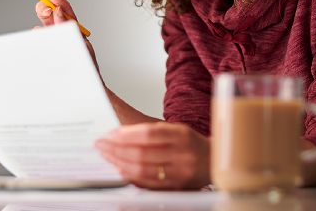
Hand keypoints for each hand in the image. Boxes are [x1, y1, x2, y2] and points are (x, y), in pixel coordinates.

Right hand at [34, 0, 97, 69]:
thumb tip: (58, 12)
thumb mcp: (79, 43)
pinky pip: (42, 39)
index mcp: (75, 31)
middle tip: (42, 7)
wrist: (81, 86)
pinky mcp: (49, 51)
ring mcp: (56, 43)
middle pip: (53, 16)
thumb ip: (67, 26)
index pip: (66, 12)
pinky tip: (37, 32)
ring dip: (43, 20)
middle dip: (46, 8)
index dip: (58, 1)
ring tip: (43, 15)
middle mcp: (65, 35)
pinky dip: (38, 33)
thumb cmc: (85, 67)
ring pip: (46, 26)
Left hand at [95, 122, 210, 189]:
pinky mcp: (176, 187)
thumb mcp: (175, 129)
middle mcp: (181, 154)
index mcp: (180, 135)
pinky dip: (132, 176)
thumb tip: (120, 135)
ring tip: (107, 156)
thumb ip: (151, 131)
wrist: (214, 161)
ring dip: (120, 163)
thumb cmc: (191, 143)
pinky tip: (121, 169)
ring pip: (142, 170)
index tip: (109, 134)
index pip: (147, 134)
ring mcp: (179, 172)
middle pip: (141, 153)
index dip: (125, 134)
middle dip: (116, 149)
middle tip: (101, 145)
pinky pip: (148, 183)